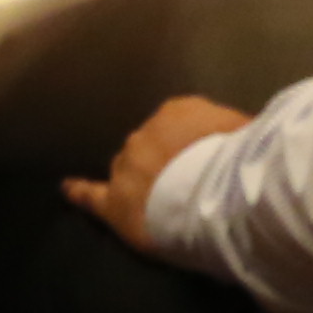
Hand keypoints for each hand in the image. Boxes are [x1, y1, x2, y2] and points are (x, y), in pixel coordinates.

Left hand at [61, 95, 252, 250]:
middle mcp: (145, 132)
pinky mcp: (113, 201)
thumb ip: (233, 130)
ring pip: (129, 170)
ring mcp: (125, 166)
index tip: (206, 158)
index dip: (192, 145)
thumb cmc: (238, 158)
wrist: (213, 194)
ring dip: (141, 180)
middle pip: (150, 147)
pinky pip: (90, 195)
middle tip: (187, 181)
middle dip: (164, 161)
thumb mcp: (246, 131)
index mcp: (177, 110)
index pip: (181, 124)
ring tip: (159, 199)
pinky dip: (78, 191)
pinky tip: (66, 188)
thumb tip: (243, 133)